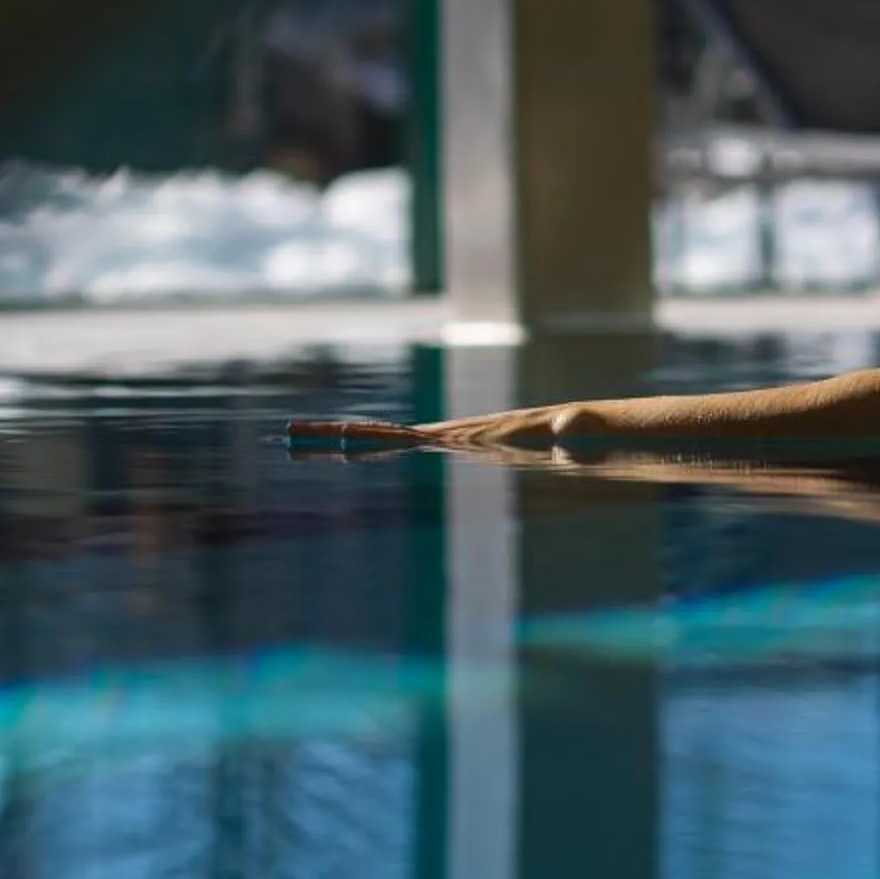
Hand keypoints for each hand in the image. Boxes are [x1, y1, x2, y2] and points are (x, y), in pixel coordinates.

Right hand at [284, 406, 580, 453]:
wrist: (587, 428)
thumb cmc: (586, 434)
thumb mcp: (580, 433)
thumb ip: (577, 428)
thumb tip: (569, 427)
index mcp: (474, 434)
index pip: (413, 438)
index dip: (375, 440)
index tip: (338, 440)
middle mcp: (456, 432)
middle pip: (387, 435)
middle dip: (339, 436)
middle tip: (292, 436)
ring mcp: (457, 437)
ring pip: (393, 440)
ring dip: (350, 442)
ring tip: (305, 442)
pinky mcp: (465, 443)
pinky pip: (413, 446)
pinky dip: (380, 446)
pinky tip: (358, 450)